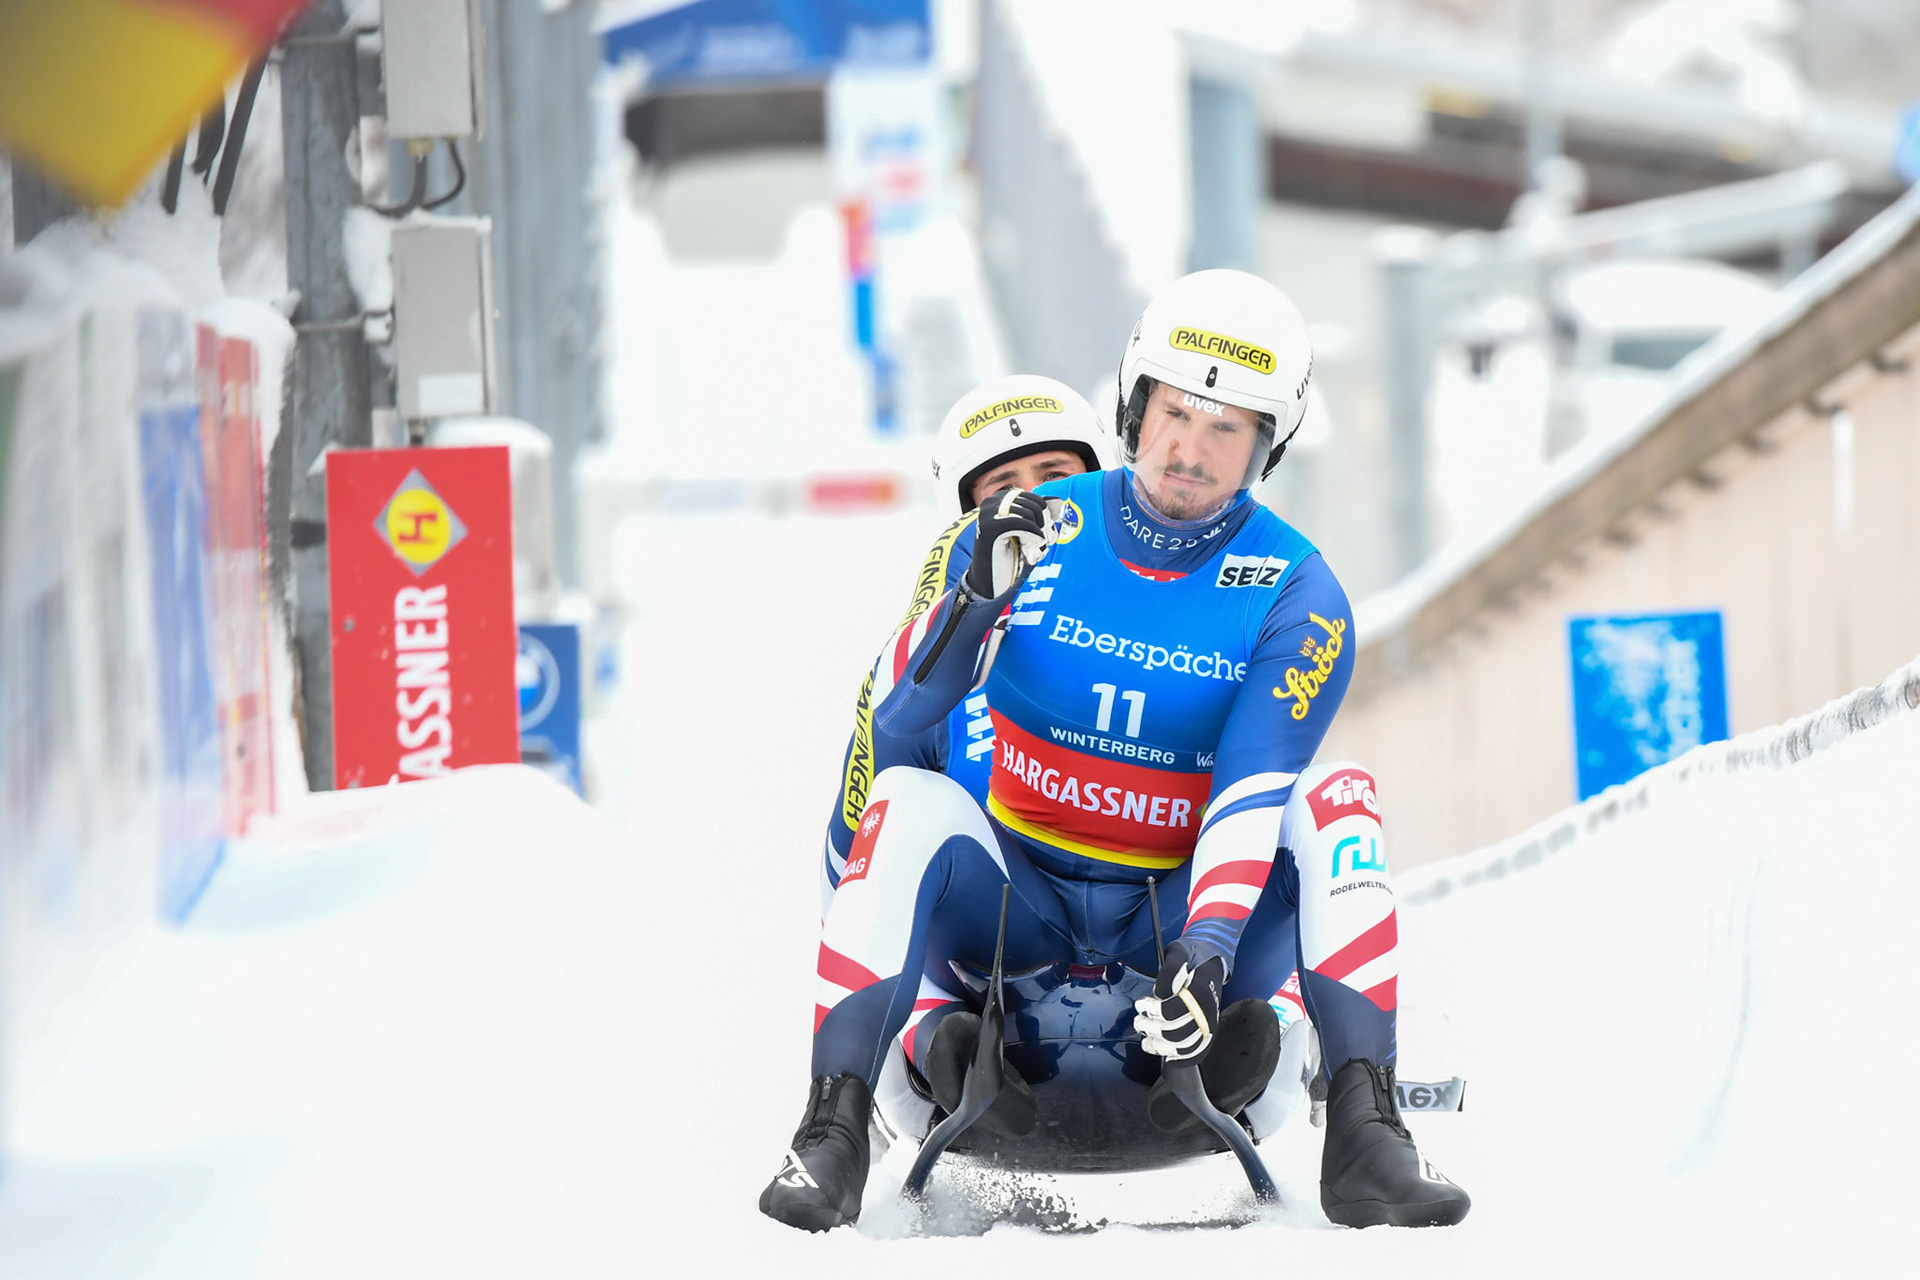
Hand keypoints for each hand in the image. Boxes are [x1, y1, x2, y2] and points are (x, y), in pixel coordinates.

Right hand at [965, 487, 1050, 598]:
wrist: (989, 581)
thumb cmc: (1009, 556)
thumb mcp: (1027, 532)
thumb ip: (1039, 515)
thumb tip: (1057, 501)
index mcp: (1000, 500)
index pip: (1033, 498)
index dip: (1046, 515)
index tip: (1046, 531)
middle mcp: (992, 503)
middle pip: (1032, 503)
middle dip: (1044, 522)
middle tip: (1045, 540)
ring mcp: (989, 514)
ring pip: (1028, 513)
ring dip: (1040, 531)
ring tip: (1039, 545)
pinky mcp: (991, 527)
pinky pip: (1022, 523)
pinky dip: (1033, 534)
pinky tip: (1037, 543)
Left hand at [1134, 941, 1224, 1061]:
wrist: (1211, 960)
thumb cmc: (1192, 956)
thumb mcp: (1178, 952)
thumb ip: (1169, 970)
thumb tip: (1160, 993)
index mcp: (1201, 990)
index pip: (1174, 1010)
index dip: (1153, 1010)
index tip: (1142, 1003)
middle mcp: (1208, 1011)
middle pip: (1177, 1033)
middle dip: (1152, 1028)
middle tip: (1138, 1020)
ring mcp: (1208, 1025)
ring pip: (1183, 1047)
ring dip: (1159, 1045)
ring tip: (1144, 1035)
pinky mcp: (1206, 1033)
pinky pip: (1192, 1054)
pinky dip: (1173, 1056)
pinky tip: (1156, 1048)